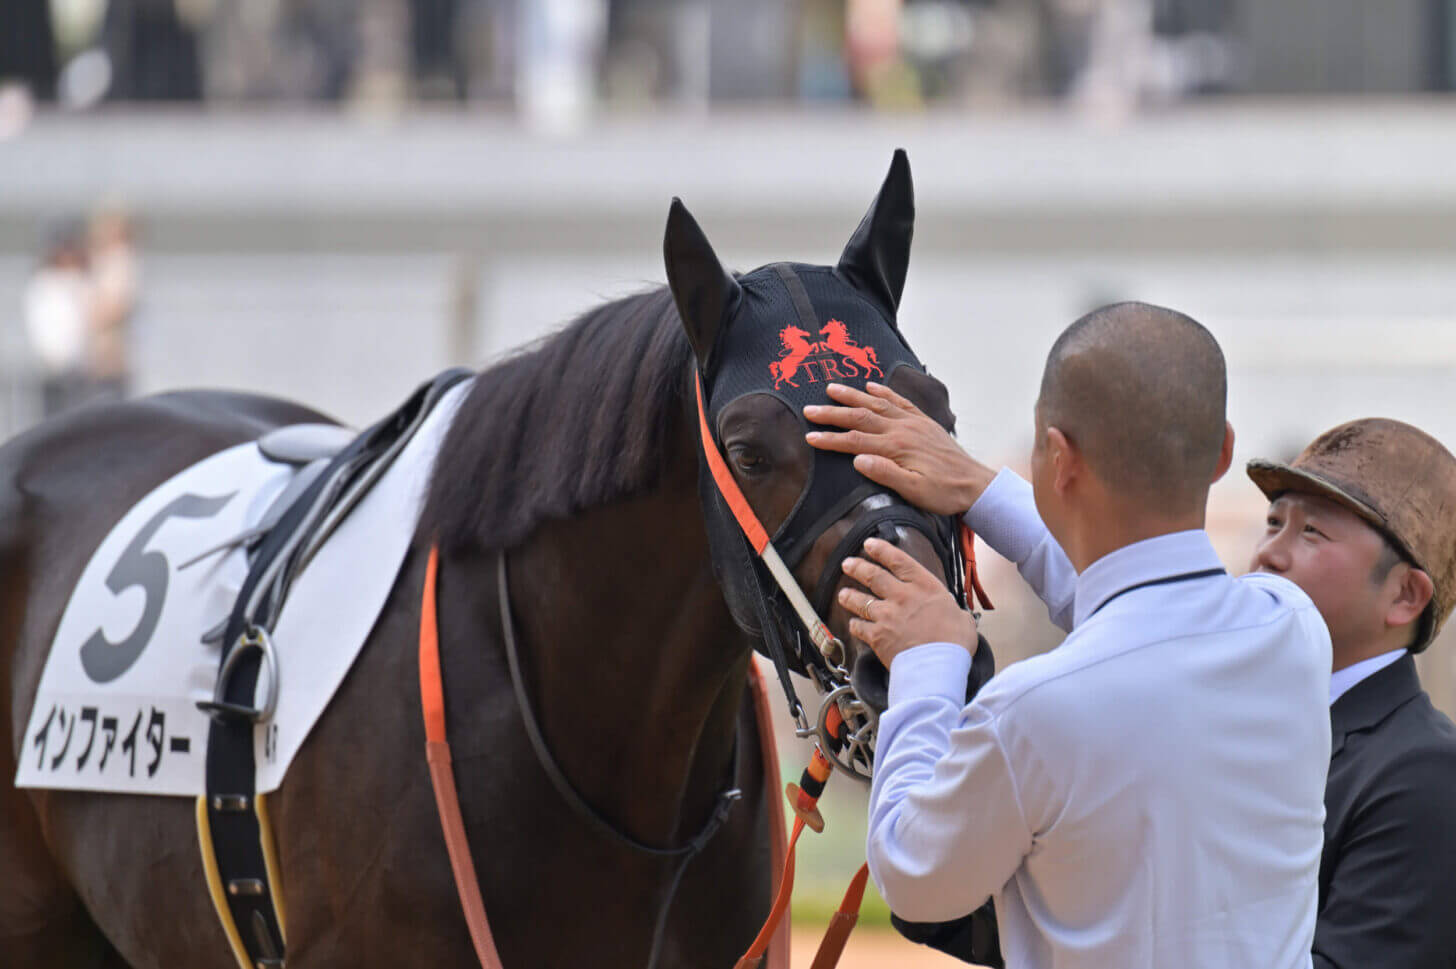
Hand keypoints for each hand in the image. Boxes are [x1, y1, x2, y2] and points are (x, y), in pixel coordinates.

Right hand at [804, 382, 994, 516]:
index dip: (830, 439)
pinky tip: (871, 386)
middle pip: (860, 416)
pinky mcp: (923, 422)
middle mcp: (902, 429)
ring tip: (831, 388)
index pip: (854, 440)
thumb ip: (885, 474)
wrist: (975, 484)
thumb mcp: (914, 491)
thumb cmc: (943, 493)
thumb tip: (857, 459)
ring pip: (877, 403)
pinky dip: (883, 391)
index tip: (809, 437)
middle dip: (832, 412)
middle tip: (809, 409)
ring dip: (852, 395)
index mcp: (896, 448)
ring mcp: (913, 423)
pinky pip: (899, 401)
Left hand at [839, 538, 978, 667]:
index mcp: (924, 587)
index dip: (882, 550)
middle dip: (858, 567)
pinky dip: (855, 625)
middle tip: (848, 563)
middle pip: (873, 576)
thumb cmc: (954, 643)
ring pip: (860, 600)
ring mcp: (886, 615)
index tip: (870, 544)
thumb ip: (953, 611)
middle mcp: (902, 596)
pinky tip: (853, 624)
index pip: (899, 561)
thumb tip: (957, 617)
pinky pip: (859, 627)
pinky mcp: (877, 636)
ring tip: (843, 594)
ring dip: (849, 596)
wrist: (938, 666)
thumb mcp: (961, 618)